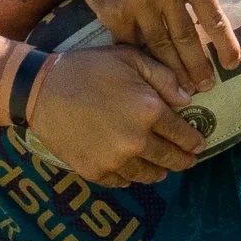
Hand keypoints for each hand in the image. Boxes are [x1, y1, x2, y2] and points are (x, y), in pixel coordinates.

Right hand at [27, 45, 204, 186]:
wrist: (41, 90)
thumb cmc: (87, 68)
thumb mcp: (129, 58)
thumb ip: (164, 78)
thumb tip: (188, 100)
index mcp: (150, 111)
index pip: (183, 133)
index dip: (194, 140)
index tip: (199, 144)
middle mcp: (137, 141)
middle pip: (169, 158)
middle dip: (183, 160)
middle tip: (189, 161)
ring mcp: (115, 160)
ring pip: (148, 174)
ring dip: (159, 171)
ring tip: (163, 169)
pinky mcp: (95, 172)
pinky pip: (122, 181)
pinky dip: (131, 177)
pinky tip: (133, 172)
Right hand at [64, 0, 240, 94]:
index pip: (213, 15)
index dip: (225, 43)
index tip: (233, 64)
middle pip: (187, 38)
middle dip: (199, 67)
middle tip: (207, 87)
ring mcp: (139, 2)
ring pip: (161, 46)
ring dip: (173, 71)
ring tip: (183, 89)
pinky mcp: (115, 13)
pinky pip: (133, 45)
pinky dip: (143, 62)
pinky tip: (151, 76)